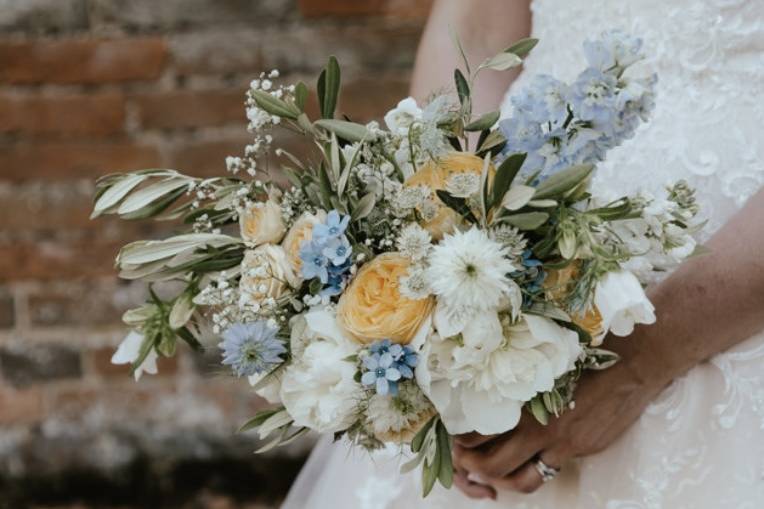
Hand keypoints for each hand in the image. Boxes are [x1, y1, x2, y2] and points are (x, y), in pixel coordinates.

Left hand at [451, 348, 666, 498]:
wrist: (636, 363)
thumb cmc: (589, 352)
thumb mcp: (547, 363)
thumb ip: (522, 381)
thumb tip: (493, 385)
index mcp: (529, 405)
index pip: (482, 433)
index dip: (463, 440)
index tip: (454, 436)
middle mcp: (545, 431)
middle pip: (496, 465)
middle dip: (472, 467)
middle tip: (462, 459)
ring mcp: (566, 447)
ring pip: (524, 480)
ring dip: (500, 480)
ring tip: (486, 473)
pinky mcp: (584, 451)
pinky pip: (550, 469)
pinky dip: (531, 471)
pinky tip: (524, 462)